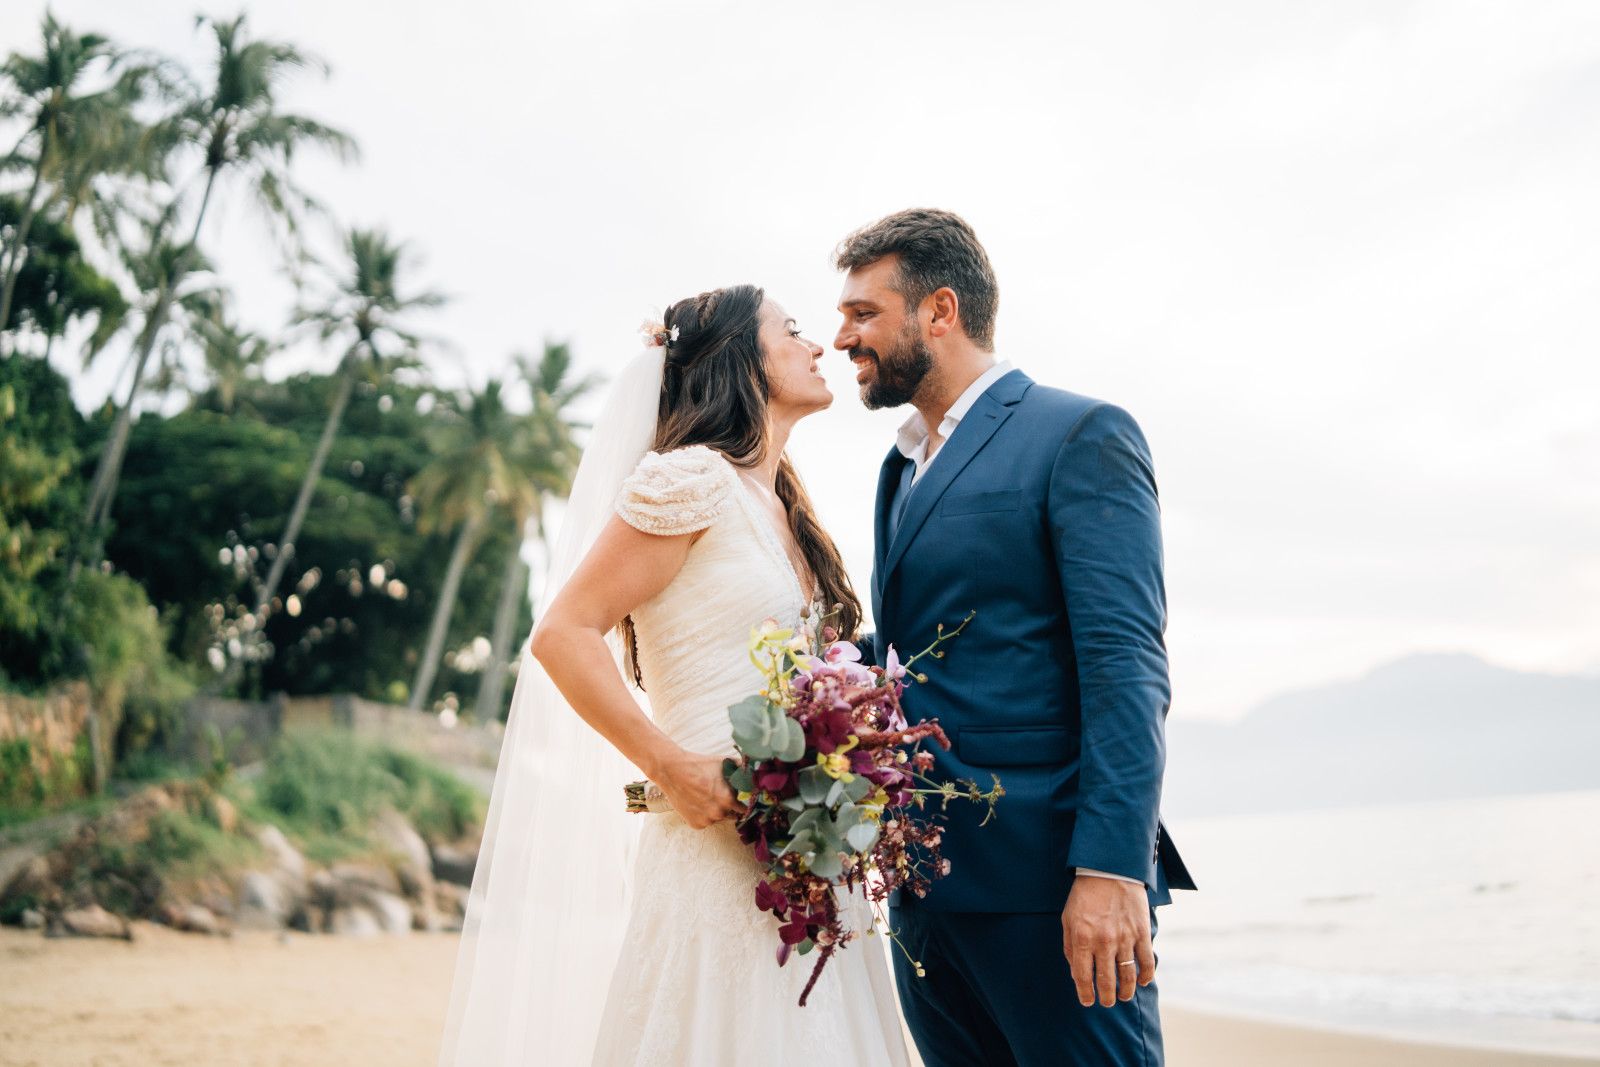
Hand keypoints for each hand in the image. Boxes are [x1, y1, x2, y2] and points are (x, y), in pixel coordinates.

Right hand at [652, 748, 742, 829]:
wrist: (673, 771)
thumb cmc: (700, 765)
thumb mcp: (724, 763)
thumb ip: (742, 769)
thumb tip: (757, 770)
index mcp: (728, 799)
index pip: (744, 807)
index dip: (741, 802)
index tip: (737, 797)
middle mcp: (718, 813)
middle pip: (732, 814)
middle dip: (728, 806)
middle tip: (717, 794)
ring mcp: (706, 820)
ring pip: (718, 818)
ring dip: (715, 811)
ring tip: (705, 796)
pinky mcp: (695, 824)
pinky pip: (705, 822)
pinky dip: (703, 815)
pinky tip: (697, 802)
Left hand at [1062, 874, 1154, 1007]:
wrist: (1109, 870)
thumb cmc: (1085, 895)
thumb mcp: (1068, 918)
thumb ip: (1069, 946)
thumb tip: (1075, 971)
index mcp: (1081, 938)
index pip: (1082, 976)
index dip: (1085, 993)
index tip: (1088, 1002)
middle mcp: (1103, 942)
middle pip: (1106, 981)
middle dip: (1106, 997)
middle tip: (1107, 1002)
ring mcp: (1124, 938)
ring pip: (1127, 976)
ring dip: (1125, 992)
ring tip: (1123, 997)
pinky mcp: (1141, 933)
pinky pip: (1146, 962)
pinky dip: (1145, 976)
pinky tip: (1141, 982)